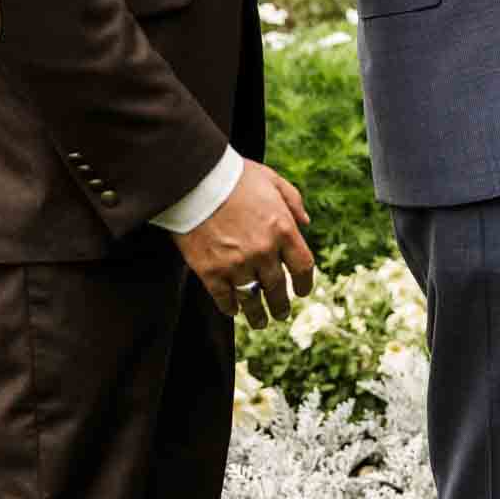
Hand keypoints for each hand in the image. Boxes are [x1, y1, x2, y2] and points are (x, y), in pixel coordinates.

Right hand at [172, 159, 314, 325]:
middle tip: (281, 314)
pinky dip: (230, 308)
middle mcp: (264, 251)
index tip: (301, 292)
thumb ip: (292, 200)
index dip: (305, 284)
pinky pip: (225, 298)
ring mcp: (237, 264)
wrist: (193, 178)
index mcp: (283, 229)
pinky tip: (233, 311)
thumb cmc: (234, 175)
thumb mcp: (271, 179)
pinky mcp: (211, 272)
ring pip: (253, 300)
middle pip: (278, 289)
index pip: (303, 267)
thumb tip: (306, 222)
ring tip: (260, 322)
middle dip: (281, 305)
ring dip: (258, 315)